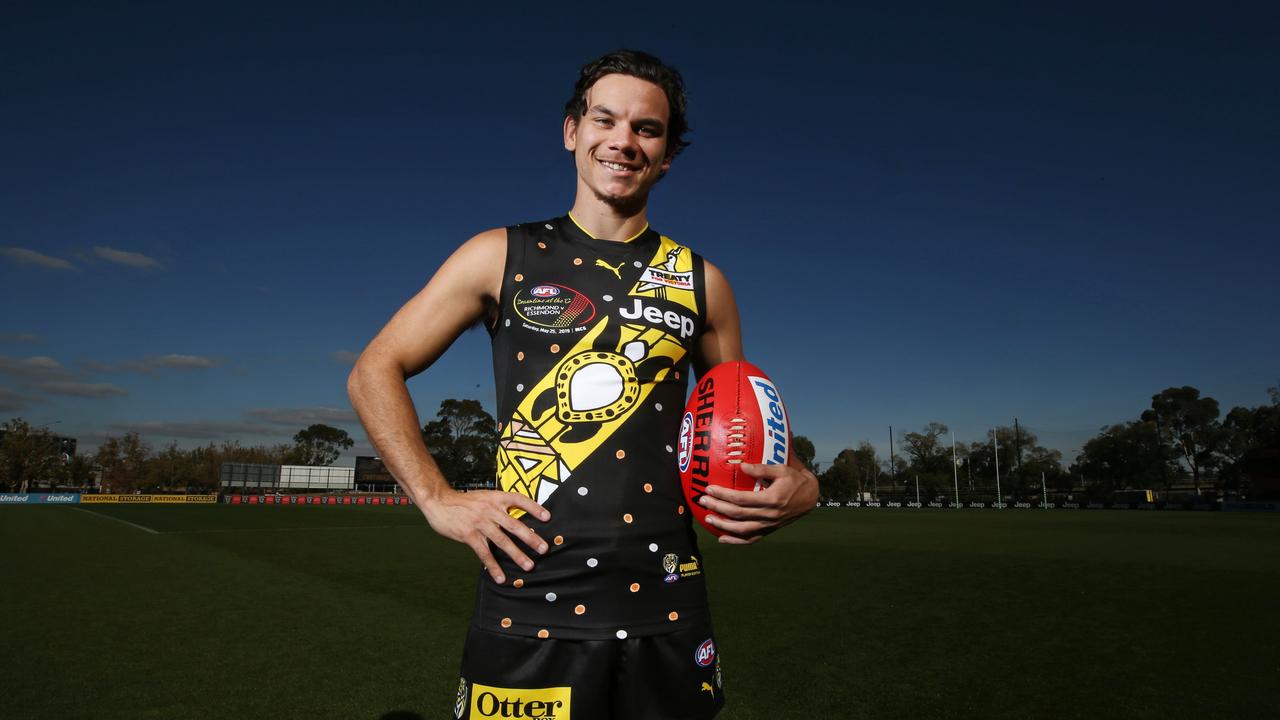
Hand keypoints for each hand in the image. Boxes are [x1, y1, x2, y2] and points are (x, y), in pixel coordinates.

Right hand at [419, 488, 550, 582]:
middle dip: (530, 538)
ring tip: (529, 566)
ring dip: (517, 554)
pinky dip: (493, 566)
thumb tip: (515, 519)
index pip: (519, 499)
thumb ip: (498, 506)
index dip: (534, 508)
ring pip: (502, 541)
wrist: (439, 501)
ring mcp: (480, 523)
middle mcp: (490, 509)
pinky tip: (500, 577)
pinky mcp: (469, 535)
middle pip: (515, 524)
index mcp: (495, 498)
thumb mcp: (484, 497)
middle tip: (544, 549)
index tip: (547, 517)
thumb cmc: (464, 501)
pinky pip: (484, 553)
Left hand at [698, 462, 818, 543]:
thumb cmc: (795, 479)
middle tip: (702, 501)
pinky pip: (751, 539)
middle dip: (718, 508)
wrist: (811, 497)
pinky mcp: (769, 530)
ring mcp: (769, 525)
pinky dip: (736, 541)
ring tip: (708, 518)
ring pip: (742, 530)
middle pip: (738, 514)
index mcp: (772, 499)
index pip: (742, 499)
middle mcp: (769, 515)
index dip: (724, 495)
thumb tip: (741, 466)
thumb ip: (762, 468)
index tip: (710, 488)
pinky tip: (722, 538)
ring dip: (723, 525)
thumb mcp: (782, 469)